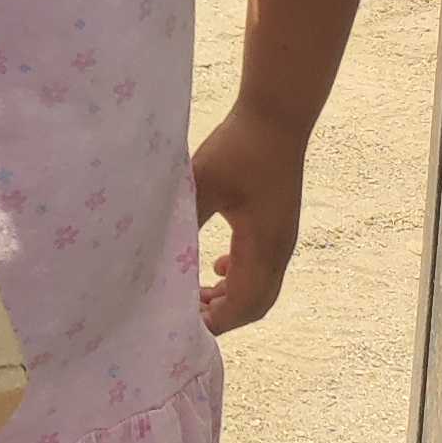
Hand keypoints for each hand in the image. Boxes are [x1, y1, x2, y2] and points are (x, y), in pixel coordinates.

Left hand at [192, 104, 310, 332]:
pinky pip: (261, 265)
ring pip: (260, 286)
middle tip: (186, 314)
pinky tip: (214, 266)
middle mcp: (278, 250)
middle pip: (255, 304)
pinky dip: (239, 275)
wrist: (276, 119)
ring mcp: (280, 238)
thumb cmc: (239, 150)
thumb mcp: (203, 186)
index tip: (183, 324)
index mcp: (263, 248)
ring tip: (196, 296)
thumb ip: (185, 221)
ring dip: (230, 296)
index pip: (243, 305)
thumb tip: (160, 255)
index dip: (216, 321)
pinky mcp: (277, 224)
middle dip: (223, 315)